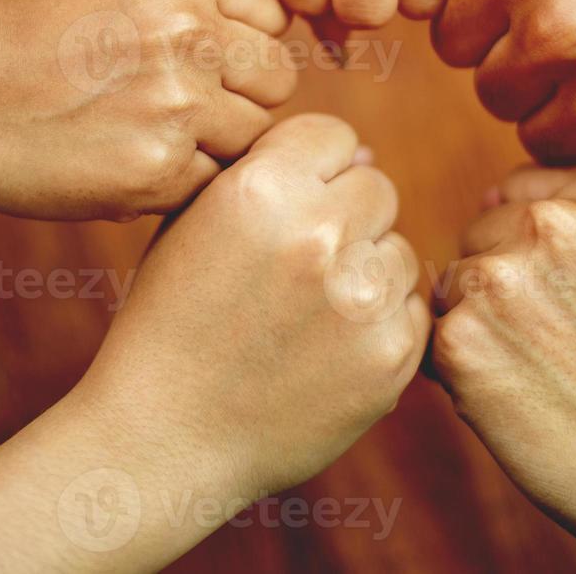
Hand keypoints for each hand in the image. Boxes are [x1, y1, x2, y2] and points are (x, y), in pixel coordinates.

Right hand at [0, 0, 297, 220]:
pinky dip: (186, 183)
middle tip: (186, 105)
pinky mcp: (158, 170)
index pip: (276, 13)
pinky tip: (133, 164)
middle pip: (279, 79)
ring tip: (152, 134)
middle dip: (244, 96)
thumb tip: (279, 24)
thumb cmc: (28, 34)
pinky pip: (216, 182)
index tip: (210, 58)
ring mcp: (178, 104)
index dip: (247, 42)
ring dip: (219, 144)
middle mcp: (188, 31)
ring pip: (256, 137)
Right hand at [81, 114, 430, 501]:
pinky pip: (411, 309)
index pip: (335, 137)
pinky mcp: (392, 356)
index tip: (291, 206)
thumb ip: (268, 172)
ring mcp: (361, 299)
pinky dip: (379, 324)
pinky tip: (325, 349)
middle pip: (377, 188)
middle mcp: (320, 235)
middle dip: (346, 216)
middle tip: (299, 265)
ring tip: (305, 314)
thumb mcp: (190, 223)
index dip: (314, 168)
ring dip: (365, 272)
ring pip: (398, 250)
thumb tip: (362, 154)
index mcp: (263, 189)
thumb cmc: (170, 322)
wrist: (165, 438)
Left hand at [431, 163, 575, 568]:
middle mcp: (554, 222)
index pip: (524, 191)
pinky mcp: (461, 338)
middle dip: (509, 284)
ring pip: (456, 284)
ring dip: (482, 324)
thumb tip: (487, 196)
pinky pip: (437, 337)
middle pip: (484, 233)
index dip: (542, 253)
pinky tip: (520, 397)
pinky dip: (463, 371)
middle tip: (570, 346)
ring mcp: (502, 276)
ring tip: (548, 372)